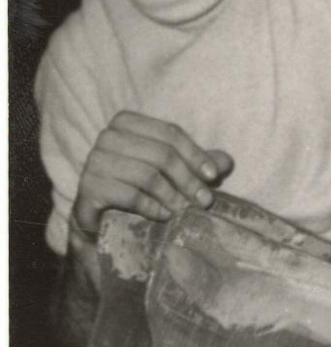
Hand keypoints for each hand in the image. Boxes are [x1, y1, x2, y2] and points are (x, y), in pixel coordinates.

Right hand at [70, 111, 233, 238]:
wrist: (100, 224)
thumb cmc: (139, 189)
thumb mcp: (171, 173)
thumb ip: (196, 164)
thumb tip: (227, 162)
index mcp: (126, 122)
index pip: (169, 133)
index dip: (195, 154)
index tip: (213, 176)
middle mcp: (106, 137)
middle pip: (160, 153)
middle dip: (187, 179)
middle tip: (205, 201)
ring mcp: (93, 163)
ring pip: (145, 174)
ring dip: (171, 195)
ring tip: (185, 211)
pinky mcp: (86, 191)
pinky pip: (126, 195)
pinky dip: (150, 206)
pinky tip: (164, 215)